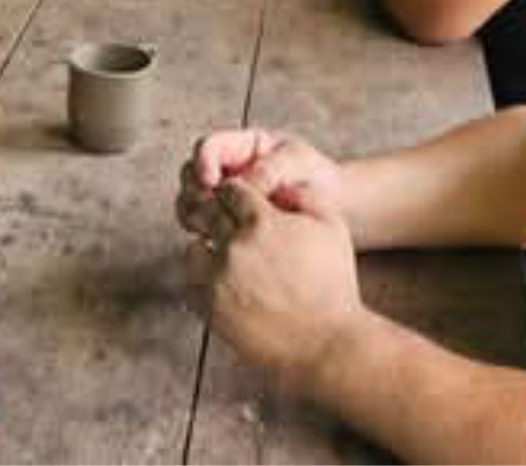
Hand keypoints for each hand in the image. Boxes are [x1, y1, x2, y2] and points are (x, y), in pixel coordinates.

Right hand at [176, 128, 346, 235]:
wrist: (334, 206)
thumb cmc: (316, 176)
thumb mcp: (297, 161)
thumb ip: (269, 168)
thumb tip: (245, 186)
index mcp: (241, 147)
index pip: (208, 146)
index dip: (203, 161)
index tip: (211, 180)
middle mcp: (226, 171)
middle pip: (190, 174)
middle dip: (194, 190)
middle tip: (208, 206)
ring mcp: (224, 198)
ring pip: (190, 201)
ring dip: (193, 212)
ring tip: (210, 226)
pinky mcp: (226, 224)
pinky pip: (202, 226)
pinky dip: (202, 232)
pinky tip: (215, 241)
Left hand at [184, 178, 365, 393]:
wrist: (327, 342)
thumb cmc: (334, 285)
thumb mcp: (333, 228)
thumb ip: (308, 196)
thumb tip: (284, 184)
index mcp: (262, 222)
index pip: (230, 190)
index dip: (236, 194)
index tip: (241, 205)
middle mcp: (234, 246)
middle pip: (207, 214)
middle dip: (217, 215)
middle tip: (229, 225)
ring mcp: (219, 279)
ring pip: (193, 249)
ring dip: (205, 248)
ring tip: (226, 258)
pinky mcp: (211, 308)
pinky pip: (191, 285)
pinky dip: (201, 281)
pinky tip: (222, 283)